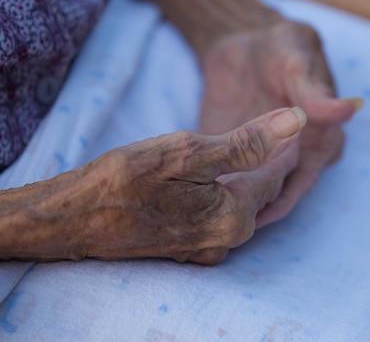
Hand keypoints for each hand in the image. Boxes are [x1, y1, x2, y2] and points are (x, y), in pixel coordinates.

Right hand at [67, 107, 306, 264]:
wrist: (72, 219)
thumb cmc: (127, 180)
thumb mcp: (190, 151)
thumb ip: (248, 141)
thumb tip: (297, 121)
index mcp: (235, 217)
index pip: (276, 175)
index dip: (284, 145)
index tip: (289, 120)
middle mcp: (226, 241)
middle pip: (260, 193)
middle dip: (269, 162)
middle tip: (273, 131)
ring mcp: (203, 249)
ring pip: (237, 204)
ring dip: (243, 177)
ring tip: (243, 148)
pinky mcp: (183, 248)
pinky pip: (215, 215)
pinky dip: (219, 192)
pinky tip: (208, 176)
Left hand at [199, 20, 362, 226]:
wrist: (243, 40)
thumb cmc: (280, 47)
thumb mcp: (297, 62)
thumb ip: (317, 91)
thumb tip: (352, 108)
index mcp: (322, 144)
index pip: (299, 185)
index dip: (274, 201)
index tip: (243, 211)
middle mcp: (298, 159)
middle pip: (274, 199)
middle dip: (246, 211)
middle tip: (212, 220)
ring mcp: (266, 161)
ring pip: (250, 197)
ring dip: (229, 207)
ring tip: (197, 219)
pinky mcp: (237, 158)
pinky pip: (228, 184)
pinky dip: (213, 194)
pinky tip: (190, 202)